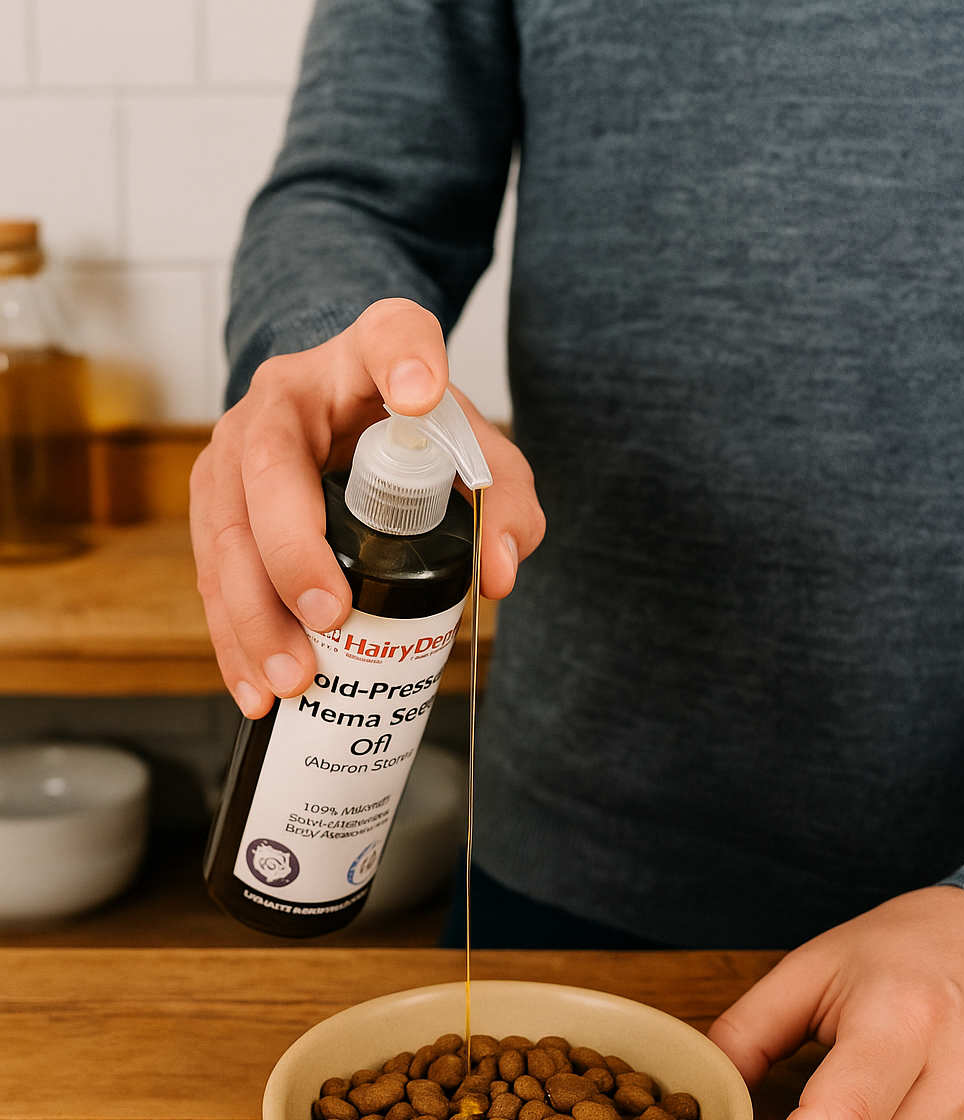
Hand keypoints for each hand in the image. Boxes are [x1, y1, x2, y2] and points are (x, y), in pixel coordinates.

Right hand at [190, 298, 544, 716]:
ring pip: (223, 531)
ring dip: (253, 613)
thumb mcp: (471, 453)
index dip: (402, 357)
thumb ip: (503, 502)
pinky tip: (255, 689)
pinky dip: (232, 638)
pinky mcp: (211, 501)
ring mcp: (234, 446)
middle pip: (269, 466)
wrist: (341, 414)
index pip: (387, 336)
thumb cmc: (409, 431)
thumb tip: (496, 573)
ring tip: (292, 678)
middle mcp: (284, 395)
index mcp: (361, 357)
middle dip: (292, 550)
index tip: (420, 390)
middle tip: (331, 614)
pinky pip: (210, 572)